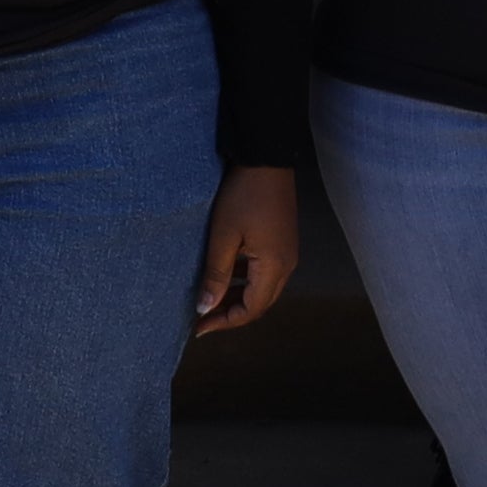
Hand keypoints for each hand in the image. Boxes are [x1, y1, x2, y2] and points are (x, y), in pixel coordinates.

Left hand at [193, 164, 298, 331]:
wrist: (266, 158)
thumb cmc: (243, 194)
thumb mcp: (223, 236)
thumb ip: (216, 275)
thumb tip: (205, 309)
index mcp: (274, 266)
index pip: (251, 310)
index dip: (224, 322)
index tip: (199, 328)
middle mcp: (287, 265)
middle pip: (259, 304)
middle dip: (230, 314)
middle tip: (201, 318)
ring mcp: (287, 253)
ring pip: (262, 289)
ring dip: (237, 298)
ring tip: (209, 299)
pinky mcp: (282, 242)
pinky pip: (264, 273)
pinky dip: (244, 281)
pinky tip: (224, 276)